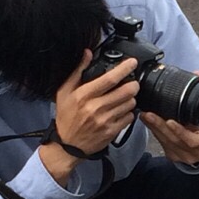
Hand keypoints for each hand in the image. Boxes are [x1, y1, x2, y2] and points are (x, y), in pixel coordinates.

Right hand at [39, 50, 138, 183]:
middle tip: (133, 82)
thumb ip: (77, 71)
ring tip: (125, 97)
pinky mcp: (112, 131)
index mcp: (84, 95)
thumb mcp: (65, 91)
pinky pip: (129, 117)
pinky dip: (129, 112)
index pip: (110, 79)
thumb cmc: (66, 116)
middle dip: (134, 84)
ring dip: (131, 98)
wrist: (67, 145)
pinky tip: (122, 110)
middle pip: (126, 91)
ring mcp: (105, 120)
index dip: (125, 69)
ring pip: (130, 103)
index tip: (132, 63)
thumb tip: (88, 53)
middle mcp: (95, 107)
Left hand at [140, 111, 198, 167]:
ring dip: (154, 128)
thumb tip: (183, 101)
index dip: (180, 131)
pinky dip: (155, 132)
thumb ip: (196, 116)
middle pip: (175, 140)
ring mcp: (184, 157)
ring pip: (166, 142)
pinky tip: (148, 123)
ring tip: (145, 116)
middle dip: (160, 126)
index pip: (192, 140)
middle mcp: (196, 153)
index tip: (169, 121)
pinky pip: (162, 144)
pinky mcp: (173, 157)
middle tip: (149, 115)